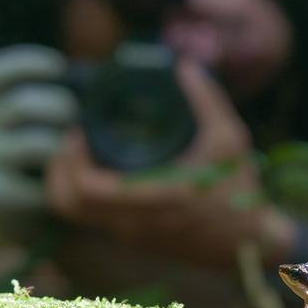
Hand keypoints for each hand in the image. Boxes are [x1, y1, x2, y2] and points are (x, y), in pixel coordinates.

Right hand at [0, 45, 77, 210]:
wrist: (14, 206)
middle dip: (60, 107)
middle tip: (78, 118)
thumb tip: (105, 83)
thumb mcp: (36, 119)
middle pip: (21, 105)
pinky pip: (30, 182)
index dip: (27, 64)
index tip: (60, 67)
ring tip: (74, 151)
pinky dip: (54, 182)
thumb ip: (55, 100)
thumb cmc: (37, 149)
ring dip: (62, 145)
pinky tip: (63, 182)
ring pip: (32, 144)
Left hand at [46, 59, 292, 266]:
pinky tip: (103, 167)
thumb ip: (207, 99)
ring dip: (67, 182)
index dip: (71, 158)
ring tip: (82, 152)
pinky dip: (84, 193)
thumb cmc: (239, 190)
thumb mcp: (230, 138)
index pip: (85, 189)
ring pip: (74, 214)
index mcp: (152, 200)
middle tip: (73, 139)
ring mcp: (131, 234)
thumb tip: (184, 65)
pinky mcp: (135, 238)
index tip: (80, 130)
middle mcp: (133, 223)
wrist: (249, 241)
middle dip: (58, 168)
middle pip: (65, 204)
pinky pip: (92, 217)